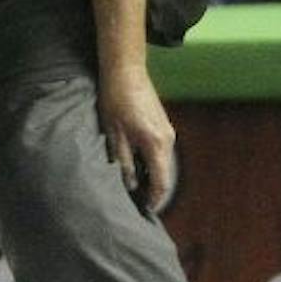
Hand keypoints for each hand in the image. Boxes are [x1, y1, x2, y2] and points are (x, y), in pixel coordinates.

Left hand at [98, 62, 177, 214]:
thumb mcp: (113, 134)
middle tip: (135, 202)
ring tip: (133, 186)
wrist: (125, 71)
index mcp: (155, 144)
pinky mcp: (163, 125)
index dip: (155, 200)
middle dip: (152, 189)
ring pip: (162, 162)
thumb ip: (123, 161)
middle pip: (164, 174)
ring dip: (151, 175)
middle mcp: (167, 139)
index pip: (162, 182)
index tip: (145, 210)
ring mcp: (168, 131)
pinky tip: (135, 164)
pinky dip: (151, 162)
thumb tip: (130, 185)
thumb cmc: (115, 100)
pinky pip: (160, 151)